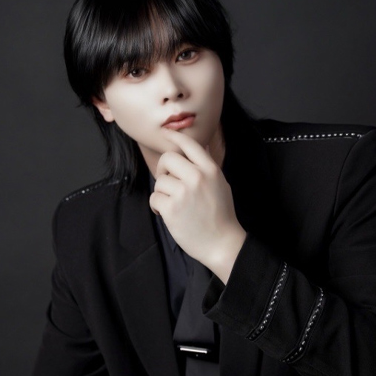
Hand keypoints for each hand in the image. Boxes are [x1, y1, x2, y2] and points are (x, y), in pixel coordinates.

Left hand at [149, 128, 246, 283]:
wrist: (221, 242)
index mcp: (210, 170)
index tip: (165, 133)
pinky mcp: (171, 209)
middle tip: (167, 181)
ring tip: (172, 204)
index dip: (174, 136)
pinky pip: (155, 197)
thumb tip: (198, 147)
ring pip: (159, 181)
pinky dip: (157, 206)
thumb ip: (206, 167)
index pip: (189, 144)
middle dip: (163, 169)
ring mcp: (183, 193)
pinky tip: (166, 213)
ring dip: (162, 192)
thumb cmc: (220, 215)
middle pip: (168, 159)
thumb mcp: (220, 184)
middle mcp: (197, 177)